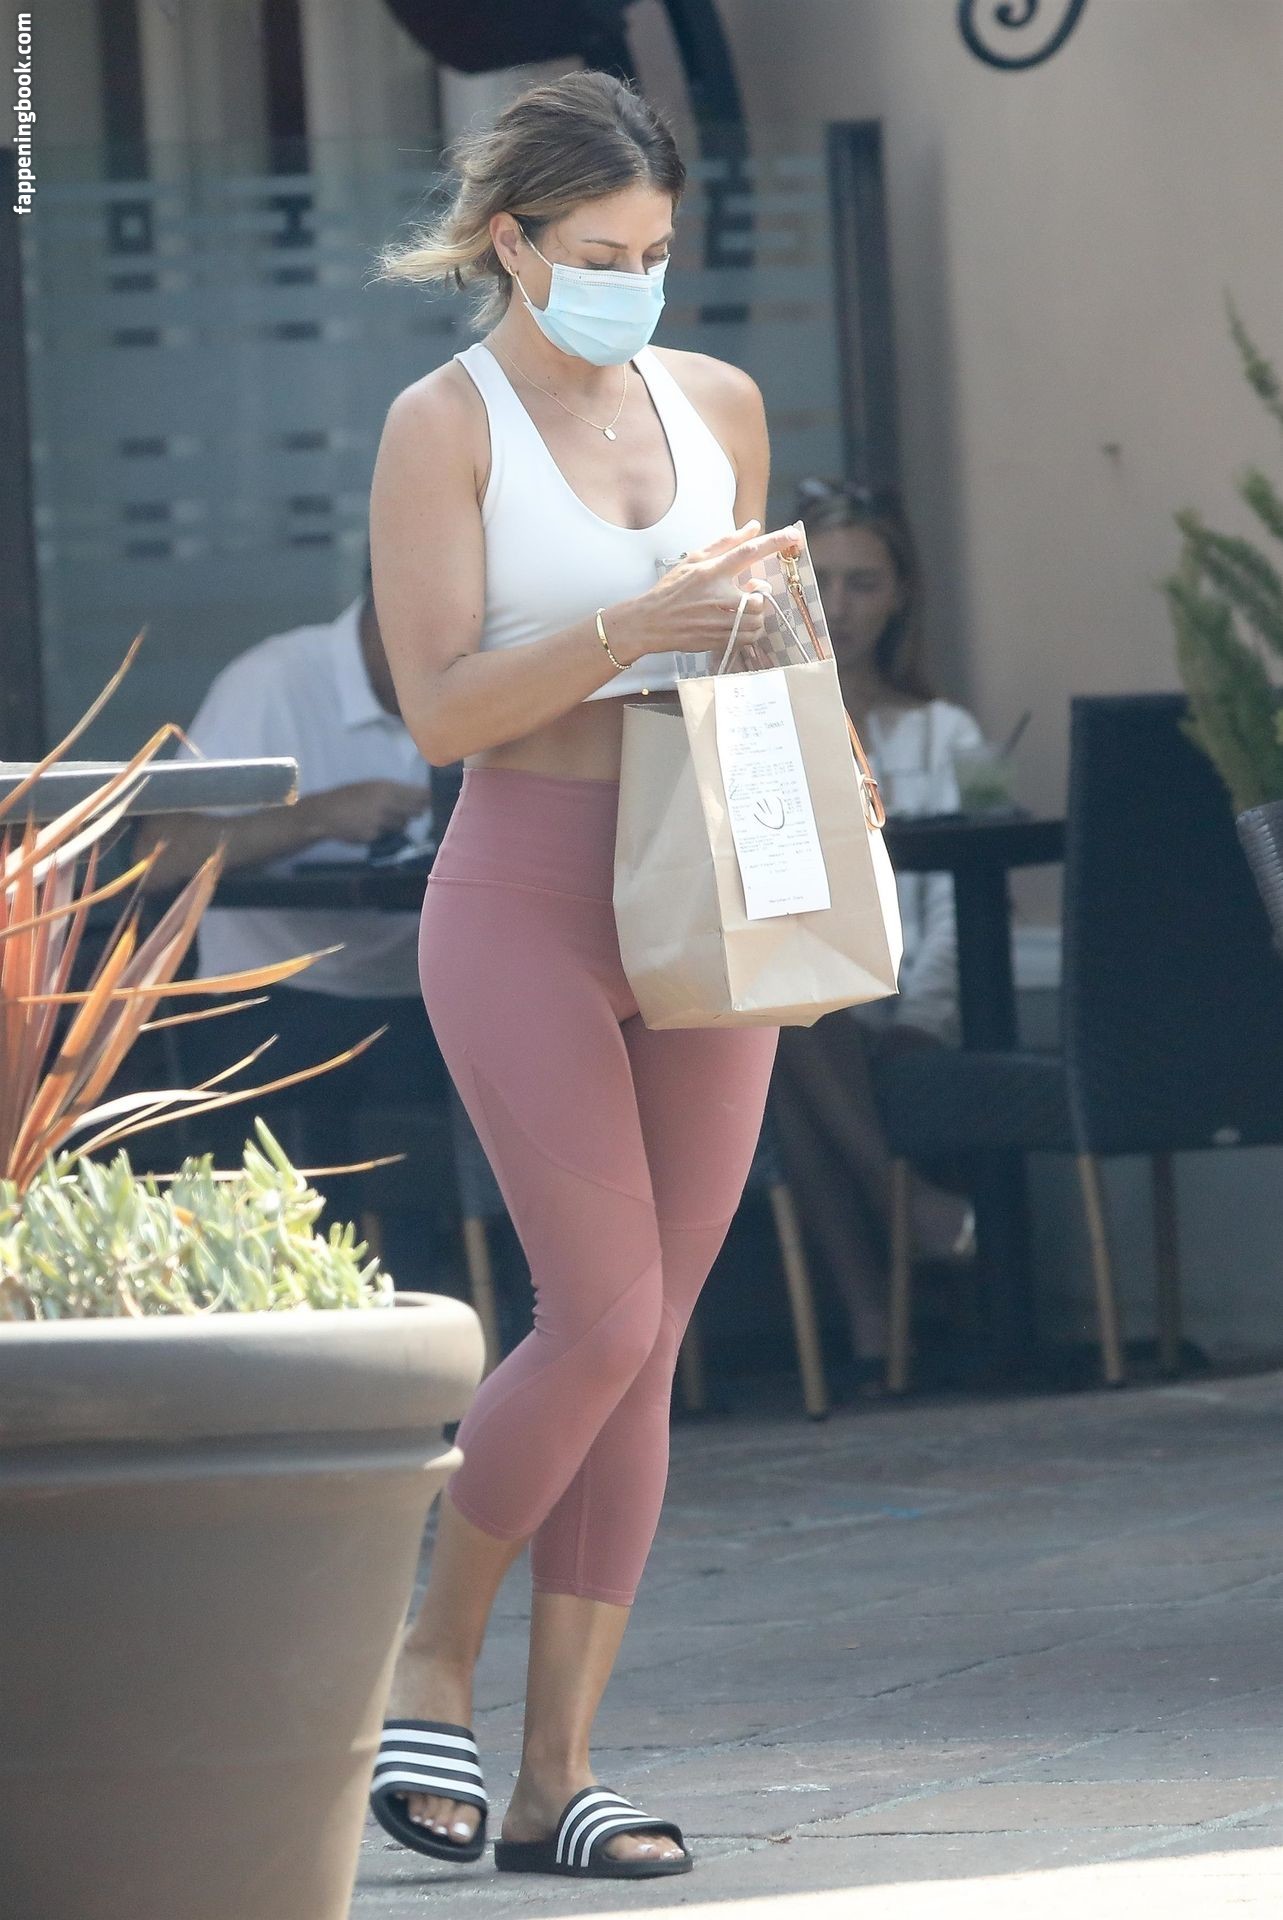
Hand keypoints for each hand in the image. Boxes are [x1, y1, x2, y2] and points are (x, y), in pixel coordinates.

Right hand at [306, 779, 430, 845]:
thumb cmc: (348, 797)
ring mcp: (380, 820)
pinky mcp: (374, 835)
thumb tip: (418, 796)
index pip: (418, 794)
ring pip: (403, 824)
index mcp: (385, 787)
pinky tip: (371, 826)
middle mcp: (385, 803)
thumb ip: (392, 791)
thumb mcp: (370, 786)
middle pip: (415, 811)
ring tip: (384, 817)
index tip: (430, 800)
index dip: (426, 798)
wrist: (326, 813)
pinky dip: (384, 832)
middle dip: (416, 812)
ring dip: (399, 823)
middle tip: (414, 811)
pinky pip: (388, 834)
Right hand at [608, 520, 801, 662]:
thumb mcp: (694, 559)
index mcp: (712, 571)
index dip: (774, 542)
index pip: (748, 551)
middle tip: (747, 596)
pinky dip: (750, 631)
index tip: (793, 535)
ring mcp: (718, 620)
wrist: (651, 622)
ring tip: (741, 611)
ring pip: (756, 619)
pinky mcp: (718, 639)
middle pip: (758, 597)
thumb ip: (726, 542)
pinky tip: (737, 625)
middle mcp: (717, 595)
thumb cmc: (672, 589)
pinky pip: (749, 637)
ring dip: (755, 615)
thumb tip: (753, 527)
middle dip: (759, 597)